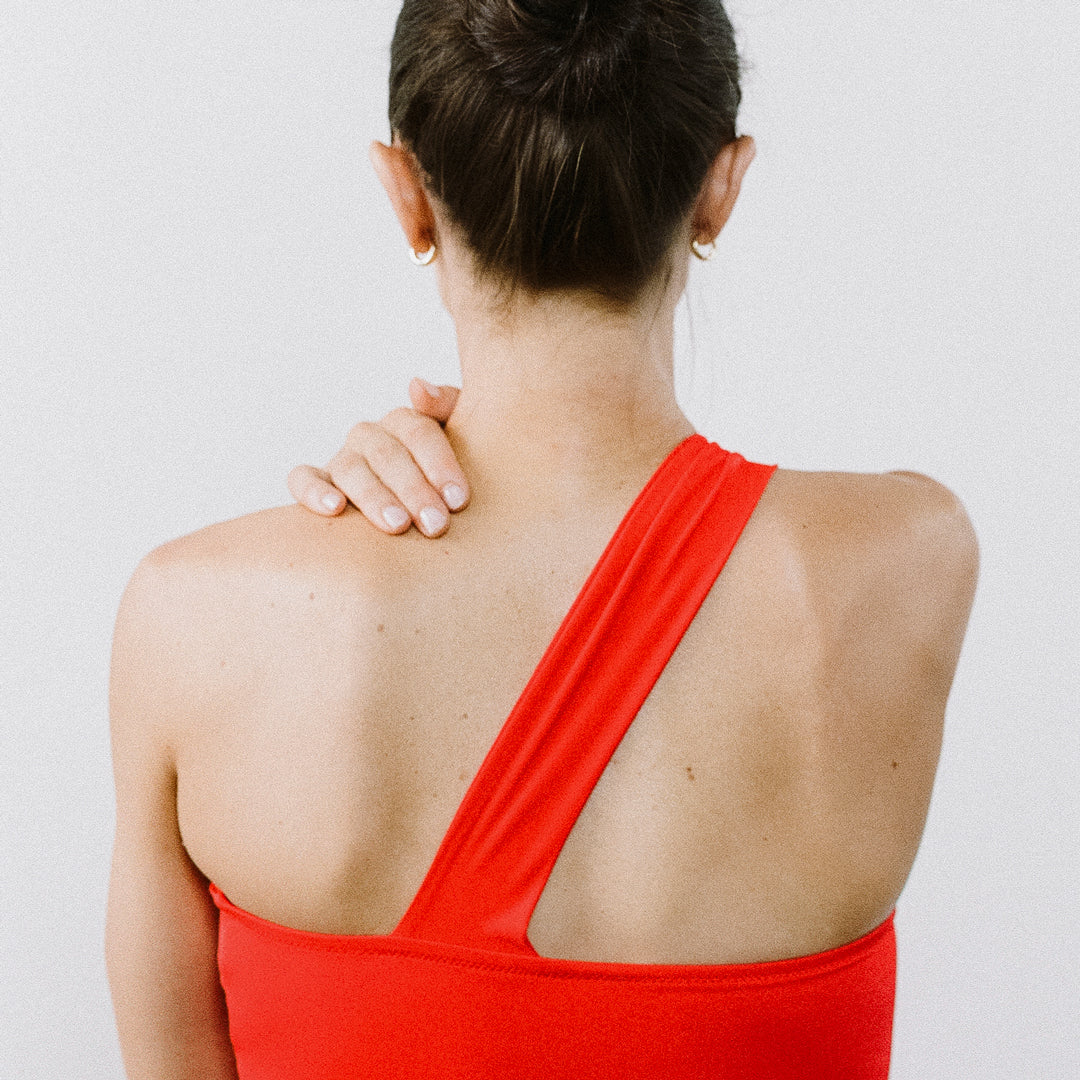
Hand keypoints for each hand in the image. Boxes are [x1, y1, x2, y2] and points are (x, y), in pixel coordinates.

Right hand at [287, 378, 468, 536]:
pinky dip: (313, 491)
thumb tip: (417, 388)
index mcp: (405, 423)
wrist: (433, 513)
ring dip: (373, 496)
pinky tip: (334, 509)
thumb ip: (449, 407)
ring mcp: (342, 460)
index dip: (440, 464)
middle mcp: (371, 437)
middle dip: (413, 489)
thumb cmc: (452, 483)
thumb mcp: (466, 443)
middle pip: (387, 453)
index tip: (458, 499)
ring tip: (397, 525)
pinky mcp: (316, 485)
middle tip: (435, 523)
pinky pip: (303, 479)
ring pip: (350, 468)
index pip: (418, 431)